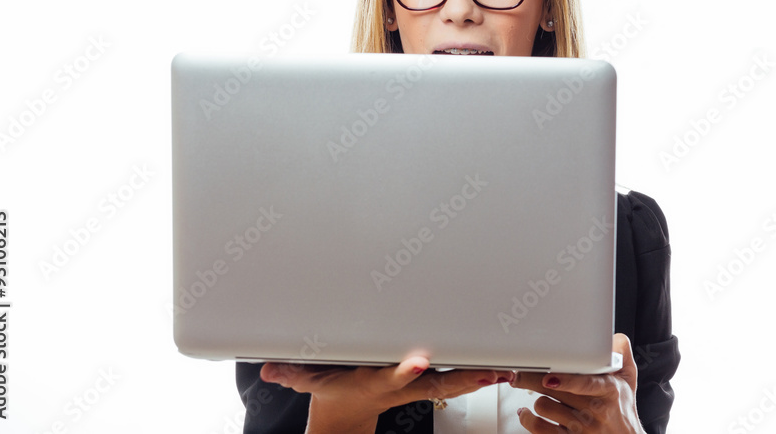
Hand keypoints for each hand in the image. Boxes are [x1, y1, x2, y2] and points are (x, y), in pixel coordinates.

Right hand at [261, 356, 514, 430]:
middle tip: (489, 371)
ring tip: (505, 369)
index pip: (393, 376)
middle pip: (437, 384)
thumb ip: (292, 372)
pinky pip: (455, 380)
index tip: (420, 361)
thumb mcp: (310, 382)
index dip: (406, 370)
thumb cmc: (335, 390)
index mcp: (376, 382)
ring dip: (479, 378)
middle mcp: (402, 387)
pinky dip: (477, 373)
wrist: (347, 415)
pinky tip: (498, 366)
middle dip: (463, 378)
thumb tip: (270, 368)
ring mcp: (417, 389)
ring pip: (454, 384)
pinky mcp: (426, 385)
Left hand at [510, 333, 642, 432]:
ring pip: (544, 407)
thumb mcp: (628, 377)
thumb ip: (621, 352)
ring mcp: (581, 427)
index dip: (566, 381)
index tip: (549, 376)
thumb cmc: (622, 407)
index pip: (587, 384)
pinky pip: (539, 429)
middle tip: (519, 371)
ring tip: (537, 393)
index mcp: (608, 390)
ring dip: (536, 399)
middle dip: (532, 379)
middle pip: (555, 391)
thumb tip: (611, 338)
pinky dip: (528, 419)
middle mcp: (594, 410)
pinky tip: (527, 412)